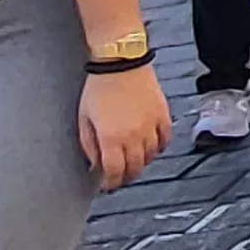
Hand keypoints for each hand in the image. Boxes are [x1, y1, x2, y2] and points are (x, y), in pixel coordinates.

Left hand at [77, 70, 169, 191]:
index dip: (111, 183)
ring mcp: (151, 126)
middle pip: (134, 169)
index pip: (114, 172)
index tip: (107, 185)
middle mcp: (133, 136)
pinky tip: (150, 148)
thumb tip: (95, 164)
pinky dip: (158, 148)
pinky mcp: (163, 115)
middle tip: (119, 178)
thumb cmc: (99, 87)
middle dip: (125, 177)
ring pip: (150, 157)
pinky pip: (165, 140)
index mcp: (111, 138)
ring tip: (133, 163)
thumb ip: (89, 145)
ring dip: (141, 164)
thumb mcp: (84, 118)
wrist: (121, 63)